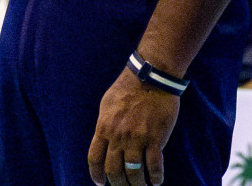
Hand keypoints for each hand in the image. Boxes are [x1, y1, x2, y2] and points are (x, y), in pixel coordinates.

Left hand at [89, 68, 177, 185]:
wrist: (151, 77)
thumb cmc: (128, 88)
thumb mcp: (107, 105)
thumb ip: (105, 125)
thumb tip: (103, 141)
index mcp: (104, 127)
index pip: (94, 159)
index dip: (96, 175)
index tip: (101, 184)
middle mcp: (118, 136)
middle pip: (113, 171)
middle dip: (118, 184)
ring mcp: (136, 139)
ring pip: (134, 173)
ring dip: (137, 184)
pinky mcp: (155, 138)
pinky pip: (154, 166)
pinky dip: (155, 177)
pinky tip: (156, 181)